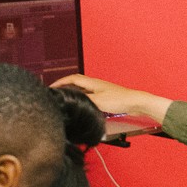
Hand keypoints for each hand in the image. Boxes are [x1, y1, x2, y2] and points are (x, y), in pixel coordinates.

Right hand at [53, 74, 168, 120]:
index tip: (51, 86)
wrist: (135, 103)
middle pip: (76, 83)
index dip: (60, 82)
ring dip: (74, 94)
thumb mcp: (97, 101)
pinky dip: (83, 100)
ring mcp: (101, 91)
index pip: (72, 79)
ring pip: (83, 90)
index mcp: (92, 82)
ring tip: (66, 100)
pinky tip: (83, 107)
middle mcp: (95, 85)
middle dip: (65, 86)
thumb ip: (83, 101)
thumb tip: (70, 102)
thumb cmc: (119, 100)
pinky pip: (89, 97)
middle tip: (56, 93)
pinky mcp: (106, 98)